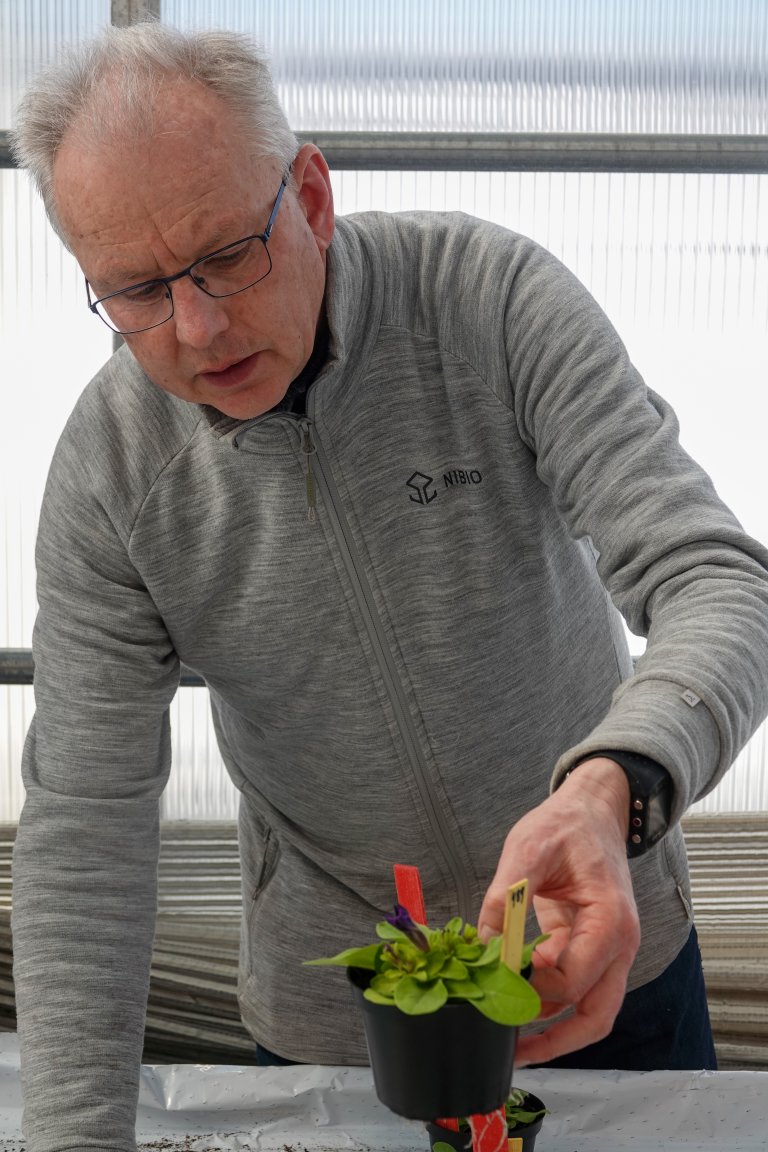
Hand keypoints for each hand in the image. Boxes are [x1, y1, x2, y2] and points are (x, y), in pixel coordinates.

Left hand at [477, 757, 640, 1065]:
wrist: (591, 808)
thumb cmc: (565, 823)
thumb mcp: (528, 848)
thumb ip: (505, 897)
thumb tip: (483, 943)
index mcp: (609, 919)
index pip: (573, 979)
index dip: (531, 987)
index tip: (495, 976)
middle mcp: (618, 943)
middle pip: (596, 1015)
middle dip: (555, 1040)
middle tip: (512, 1052)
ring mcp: (607, 948)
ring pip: (588, 1009)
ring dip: (551, 1026)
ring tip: (507, 1037)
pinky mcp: (588, 945)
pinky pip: (573, 986)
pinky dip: (546, 998)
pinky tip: (512, 999)